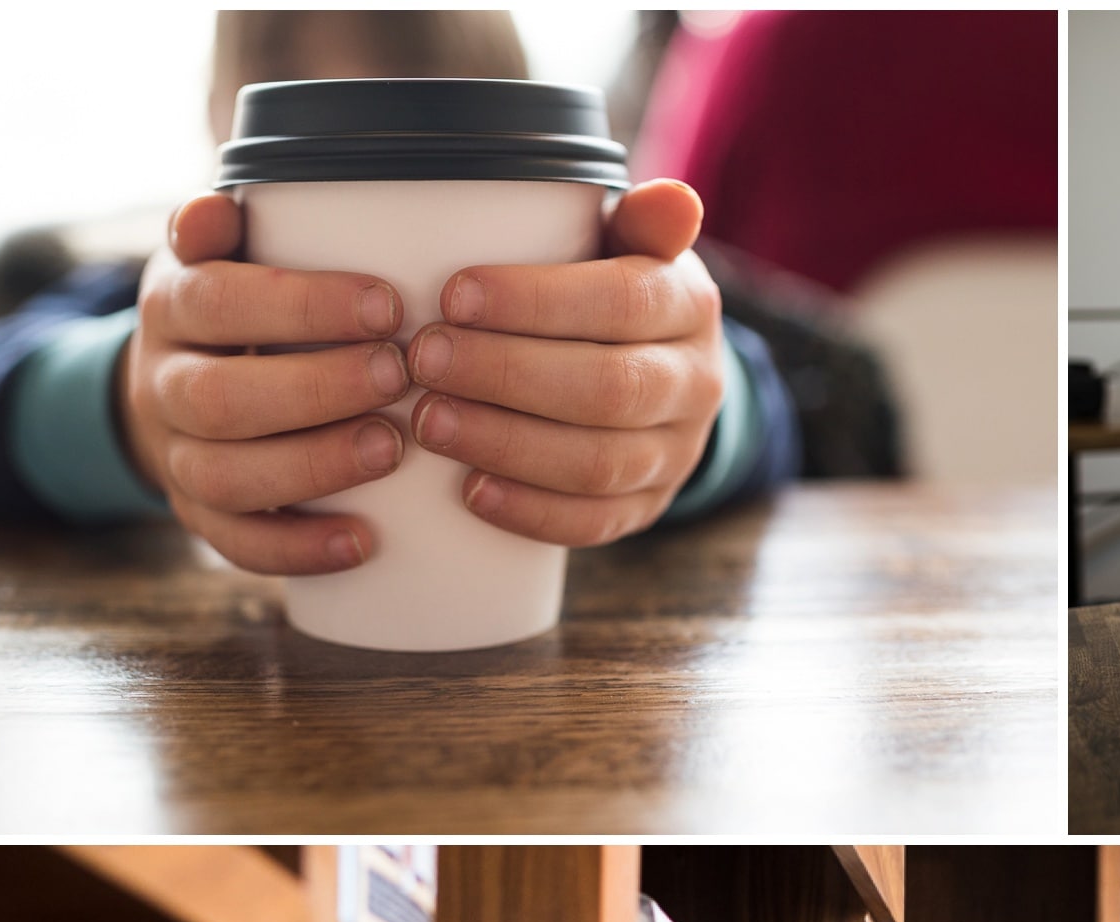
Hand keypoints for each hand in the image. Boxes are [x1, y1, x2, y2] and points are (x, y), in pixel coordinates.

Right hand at [120, 192, 410, 575]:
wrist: (172, 392)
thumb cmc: (231, 313)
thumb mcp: (218, 256)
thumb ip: (224, 230)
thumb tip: (223, 206)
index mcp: (170, 308)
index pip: (217, 301)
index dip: (300, 306)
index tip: (387, 306)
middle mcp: (164, 386)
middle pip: (221, 399)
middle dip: (315, 389)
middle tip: (397, 375)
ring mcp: (179, 460)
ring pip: (228, 476)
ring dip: (313, 466)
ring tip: (391, 448)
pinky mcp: (203, 519)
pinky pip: (242, 546)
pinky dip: (302, 549)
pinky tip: (364, 541)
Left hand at [404, 181, 725, 546]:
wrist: (656, 367)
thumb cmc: (610, 288)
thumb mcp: (625, 242)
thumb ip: (636, 219)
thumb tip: (672, 199)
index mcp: (688, 306)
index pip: (623, 303)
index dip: (537, 303)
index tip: (453, 296)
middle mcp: (696, 385)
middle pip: (608, 391)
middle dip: (507, 377)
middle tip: (423, 361)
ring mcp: (676, 456)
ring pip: (600, 464)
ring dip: (508, 445)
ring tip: (429, 423)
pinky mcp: (648, 508)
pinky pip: (596, 523)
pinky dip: (532, 511)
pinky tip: (473, 491)